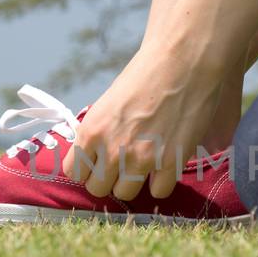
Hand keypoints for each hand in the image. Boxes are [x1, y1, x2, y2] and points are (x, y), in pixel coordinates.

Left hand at [63, 36, 227, 200]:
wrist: (183, 62)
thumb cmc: (146, 74)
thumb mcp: (109, 103)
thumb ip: (100, 132)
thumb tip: (98, 154)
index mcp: (91, 132)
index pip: (74, 172)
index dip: (88, 168)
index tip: (99, 162)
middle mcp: (112, 150)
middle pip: (97, 189)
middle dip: (108, 179)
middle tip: (122, 165)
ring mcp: (141, 159)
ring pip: (125, 194)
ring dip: (133, 182)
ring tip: (144, 164)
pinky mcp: (169, 163)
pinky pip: (158, 192)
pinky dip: (161, 181)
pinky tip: (165, 164)